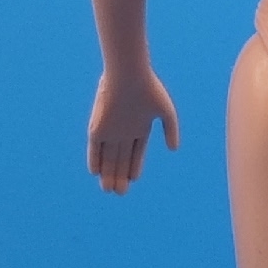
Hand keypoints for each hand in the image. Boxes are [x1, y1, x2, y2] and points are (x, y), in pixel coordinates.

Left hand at [87, 68, 179, 194]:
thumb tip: (174, 149)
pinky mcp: (97, 126)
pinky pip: (94, 147)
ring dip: (108, 172)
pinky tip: (95, 172)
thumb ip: (171, 130)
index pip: (136, 151)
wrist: (129, 75)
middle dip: (120, 175)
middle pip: (121, 157)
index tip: (133, 179)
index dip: (134, 165)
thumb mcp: (166, 111)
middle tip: (121, 192)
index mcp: (139, 126)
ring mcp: (110, 128)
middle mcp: (123, 129)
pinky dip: (94, 159)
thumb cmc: (149, 90)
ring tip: (109, 190)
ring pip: (108, 155)